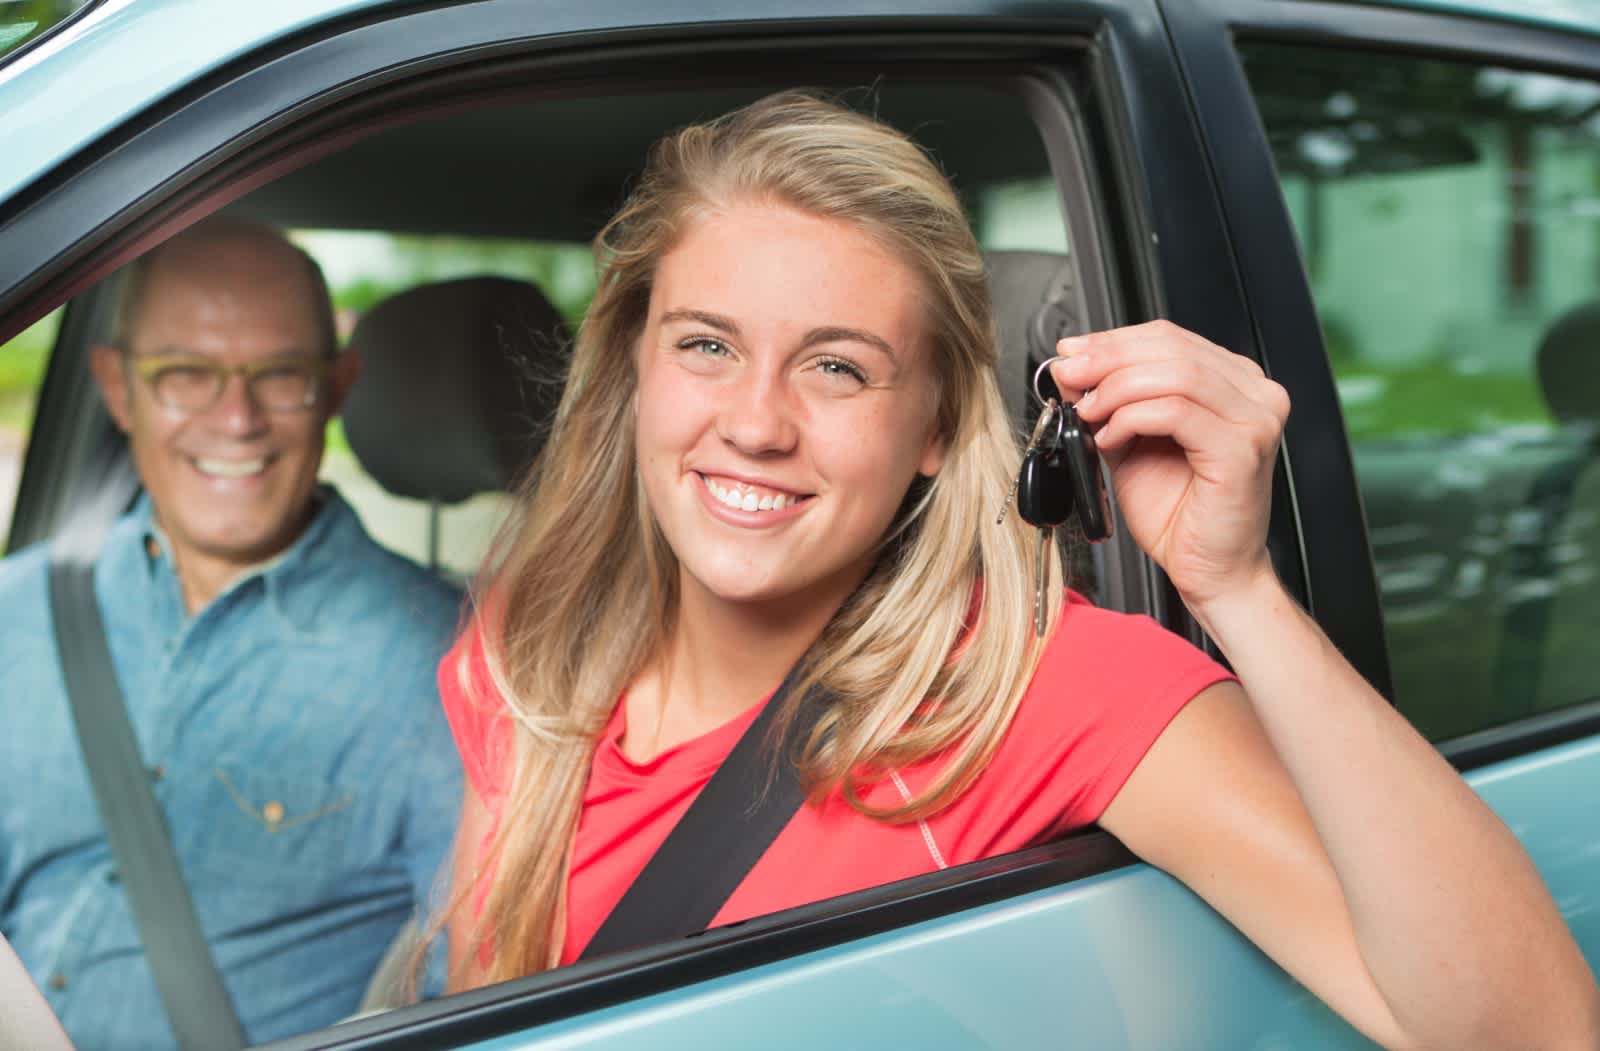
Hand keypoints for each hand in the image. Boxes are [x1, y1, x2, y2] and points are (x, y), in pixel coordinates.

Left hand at [1047, 321, 1288, 609]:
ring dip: (1115, 389)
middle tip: (1068, 376)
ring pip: (1173, 373)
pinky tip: (1111, 438)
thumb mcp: (1131, 442)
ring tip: (1089, 414)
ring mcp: (1255, 418)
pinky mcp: (1243, 448)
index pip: (1169, 337)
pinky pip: (1175, 411)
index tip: (1070, 352)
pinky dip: (1131, 418)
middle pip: (1170, 347)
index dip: (1112, 340)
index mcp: (1234, 383)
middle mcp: (1255, 393)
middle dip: (1106, 359)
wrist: (1210, 569)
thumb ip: (1110, 403)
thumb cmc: (1180, 514)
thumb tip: (1072, 366)